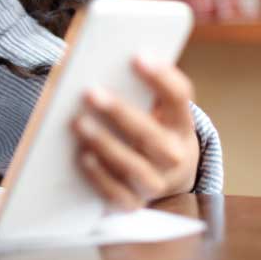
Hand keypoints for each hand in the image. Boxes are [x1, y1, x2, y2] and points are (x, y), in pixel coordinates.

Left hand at [69, 57, 199, 210]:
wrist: (165, 174)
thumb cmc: (148, 126)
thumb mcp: (153, 107)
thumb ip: (134, 86)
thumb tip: (97, 59)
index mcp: (181, 123)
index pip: (179, 97)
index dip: (161, 77)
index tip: (137, 56)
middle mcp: (174, 155)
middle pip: (152, 135)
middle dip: (120, 113)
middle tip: (90, 92)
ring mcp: (156, 182)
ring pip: (134, 167)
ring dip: (106, 145)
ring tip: (79, 122)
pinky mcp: (133, 203)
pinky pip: (117, 195)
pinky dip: (100, 177)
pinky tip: (82, 156)